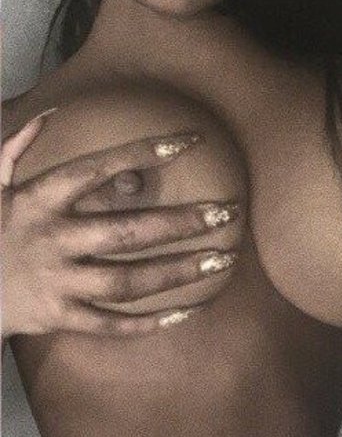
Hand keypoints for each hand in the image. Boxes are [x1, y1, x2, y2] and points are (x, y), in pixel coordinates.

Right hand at [1, 115, 241, 338]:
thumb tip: (50, 112)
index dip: (143, 153)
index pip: (97, 168)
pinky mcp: (60, 317)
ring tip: (220, 260)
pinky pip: (111, 324)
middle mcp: (52, 238)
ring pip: (127, 282)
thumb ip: (16, 147)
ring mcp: (58, 281)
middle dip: (181, 222)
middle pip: (126, 231)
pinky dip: (149, 323)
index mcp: (38, 198)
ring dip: (177, 272)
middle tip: (226, 213)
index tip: (189, 142)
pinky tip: (187, 312)